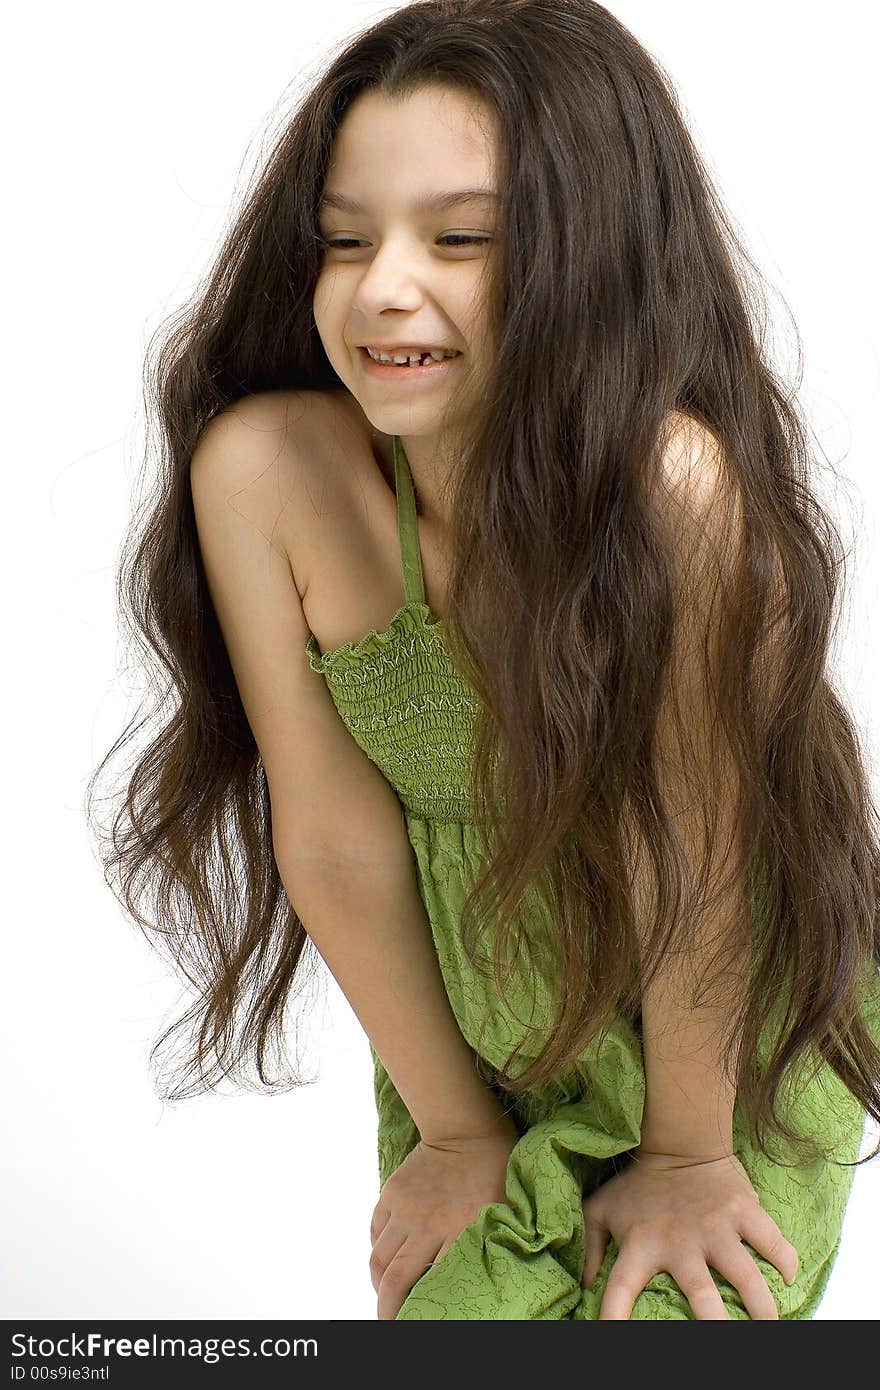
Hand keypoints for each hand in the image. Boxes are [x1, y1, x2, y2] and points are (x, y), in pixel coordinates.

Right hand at [369, 1114, 519, 1319]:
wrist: (467, 1129)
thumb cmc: (495, 1173)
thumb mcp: (502, 1215)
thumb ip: (485, 1248)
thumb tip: (480, 1281)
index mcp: (457, 1231)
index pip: (430, 1286)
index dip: (420, 1311)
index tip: (418, 1322)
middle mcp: (425, 1224)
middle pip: (393, 1279)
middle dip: (387, 1310)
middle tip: (392, 1323)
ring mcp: (404, 1208)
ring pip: (378, 1258)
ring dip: (380, 1282)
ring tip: (387, 1295)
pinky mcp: (391, 1194)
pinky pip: (376, 1232)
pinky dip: (379, 1251)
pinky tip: (389, 1260)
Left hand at [581, 1148, 798, 1318]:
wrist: (677, 1139)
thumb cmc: (638, 1182)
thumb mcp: (602, 1209)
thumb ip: (592, 1248)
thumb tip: (583, 1287)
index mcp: (642, 1244)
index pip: (620, 1287)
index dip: (614, 1315)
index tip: (613, 1338)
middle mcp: (681, 1242)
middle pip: (700, 1294)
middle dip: (714, 1323)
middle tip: (725, 1339)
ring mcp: (716, 1227)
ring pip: (746, 1275)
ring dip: (762, 1305)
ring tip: (769, 1325)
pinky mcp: (744, 1211)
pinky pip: (773, 1240)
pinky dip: (785, 1260)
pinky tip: (790, 1279)